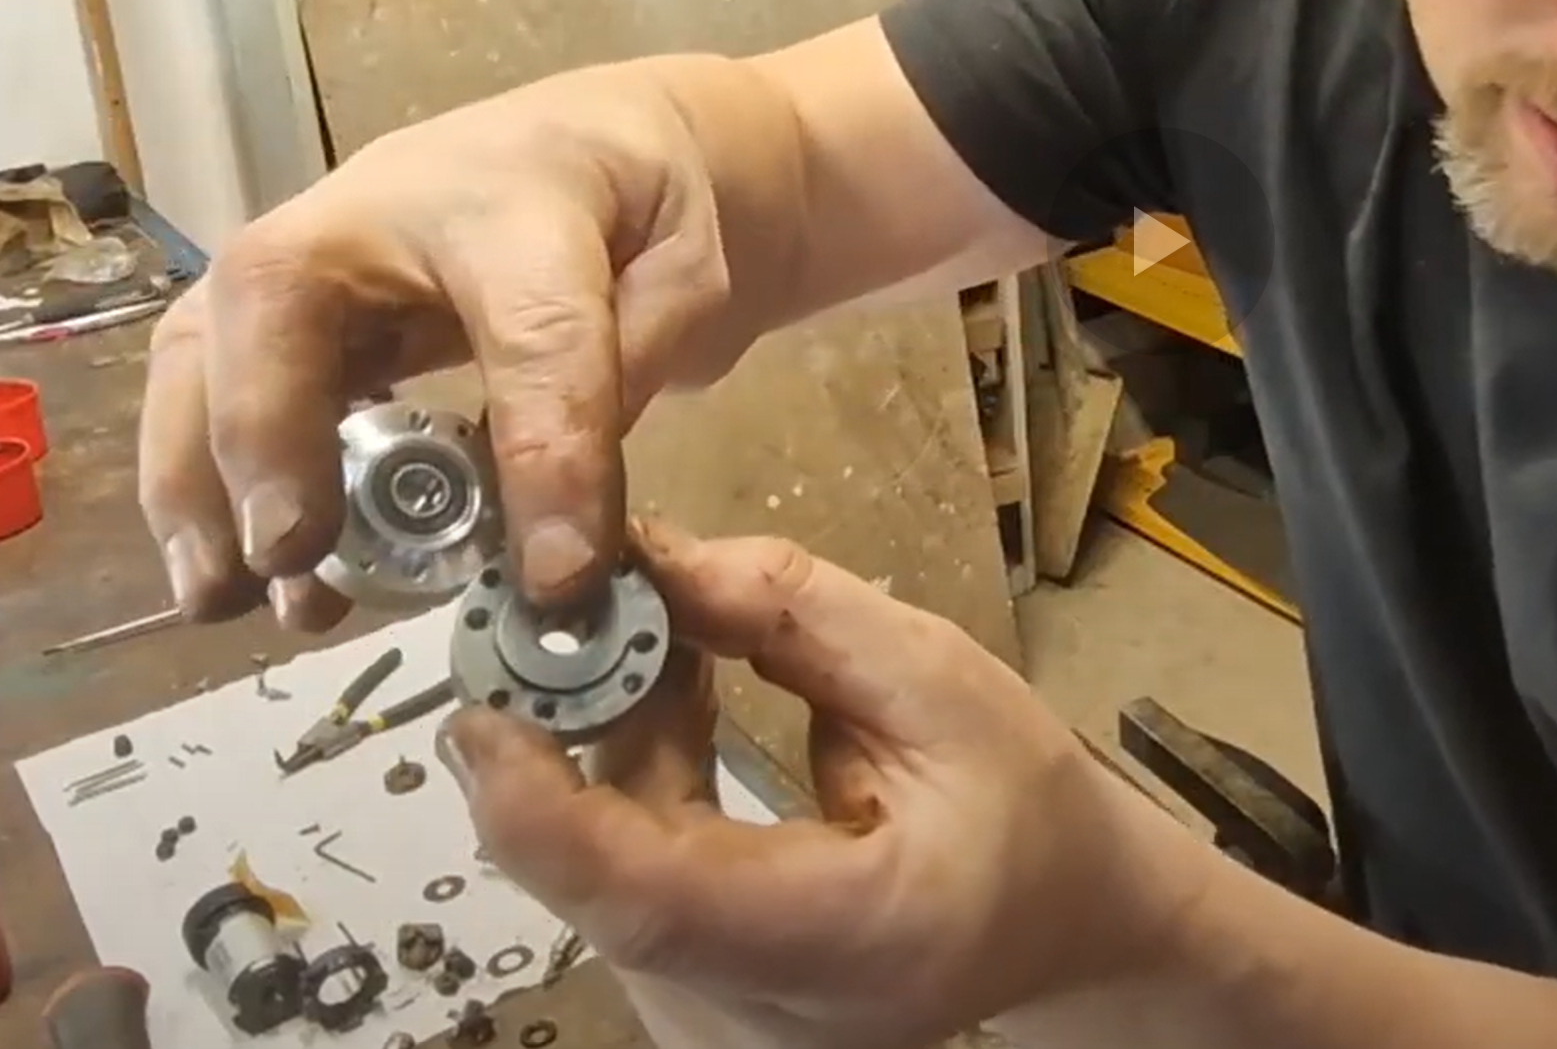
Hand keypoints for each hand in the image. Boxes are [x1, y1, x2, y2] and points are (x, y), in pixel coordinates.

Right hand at [136, 70, 752, 627]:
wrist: (592, 149)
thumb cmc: (634, 211)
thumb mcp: (686, 278)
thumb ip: (636, 376)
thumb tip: (560, 543)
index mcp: (517, 196)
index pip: (532, 325)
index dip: (545, 450)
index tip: (555, 576)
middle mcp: (374, 211)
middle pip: (277, 299)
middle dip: (263, 437)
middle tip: (286, 561)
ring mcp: (304, 256)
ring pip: (203, 345)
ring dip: (195, 477)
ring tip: (225, 598)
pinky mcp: (269, 312)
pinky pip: (201, 385)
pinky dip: (190, 481)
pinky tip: (220, 576)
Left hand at [439, 522, 1205, 1048]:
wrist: (1068, 923)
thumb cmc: (1027, 808)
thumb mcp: (943, 680)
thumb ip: (795, 616)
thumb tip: (647, 556)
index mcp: (846, 942)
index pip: (652, 898)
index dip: (545, 806)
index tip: (488, 707)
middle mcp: (758, 1019)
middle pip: (608, 883)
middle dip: (569, 737)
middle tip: (579, 607)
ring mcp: (715, 1030)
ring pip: (602, 884)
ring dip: (599, 754)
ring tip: (658, 643)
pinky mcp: (693, 1008)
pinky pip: (621, 891)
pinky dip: (625, 791)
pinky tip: (670, 703)